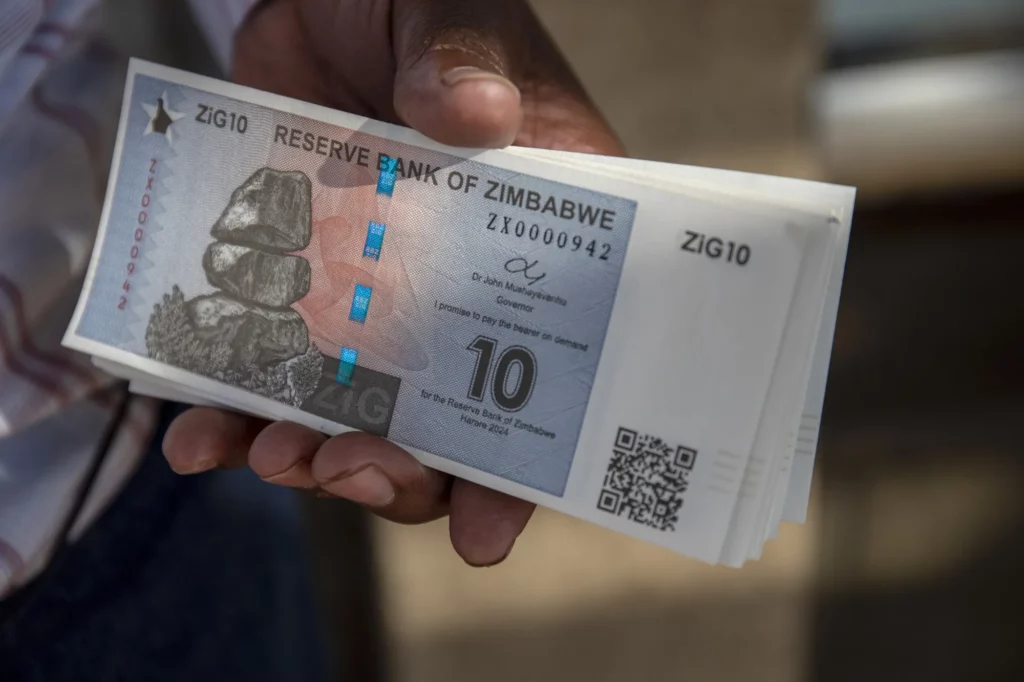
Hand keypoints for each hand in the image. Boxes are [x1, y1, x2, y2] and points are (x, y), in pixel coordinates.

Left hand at [163, 0, 624, 566]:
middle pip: (449, 429)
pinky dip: (230, 419)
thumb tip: (475, 112)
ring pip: (356, 421)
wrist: (320, 6)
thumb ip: (468, 56)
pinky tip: (199, 437)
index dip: (527, 465)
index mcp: (536, 253)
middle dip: (401, 472)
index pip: (553, 379)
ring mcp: (375, 306)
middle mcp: (460, 300)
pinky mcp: (296, 296)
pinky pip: (266, 380)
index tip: (489, 528)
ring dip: (315, 459)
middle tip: (352, 469)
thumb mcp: (455, 18)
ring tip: (274, 457)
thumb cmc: (420, 12)